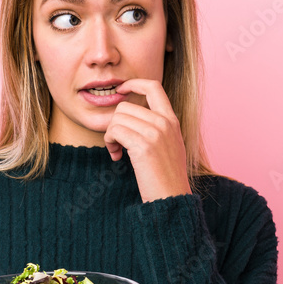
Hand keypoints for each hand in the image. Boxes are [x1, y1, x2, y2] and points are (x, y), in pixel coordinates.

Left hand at [103, 78, 191, 202]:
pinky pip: (115, 131)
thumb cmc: (167, 178)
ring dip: (110, 135)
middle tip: (116, 143)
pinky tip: (116, 156)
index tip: (121, 89)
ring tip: (117, 151)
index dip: (134, 84)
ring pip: (117, 118)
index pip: (153, 86)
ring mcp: (155, 133)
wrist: (172, 199)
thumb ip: (158, 128)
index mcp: (172, 121)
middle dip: (115, 123)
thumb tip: (133, 116)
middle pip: (126, 106)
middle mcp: (165, 123)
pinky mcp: (143, 145)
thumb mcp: (170, 146)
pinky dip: (110, 142)